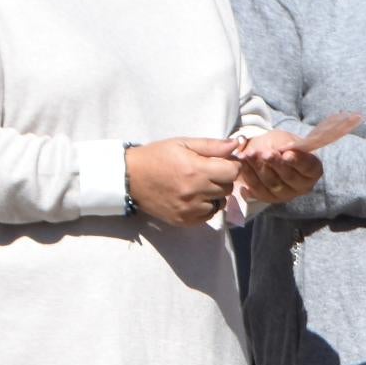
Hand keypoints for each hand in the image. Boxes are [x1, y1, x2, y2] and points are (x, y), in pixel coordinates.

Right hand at [127, 137, 243, 226]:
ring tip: (199, 185)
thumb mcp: (183, 144)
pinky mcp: (183, 220)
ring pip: (220, 203)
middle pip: (228, 188)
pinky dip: (206, 207)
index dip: (230, 165)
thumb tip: (236, 145)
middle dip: (222, 179)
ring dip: (215, 194)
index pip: (233, 172)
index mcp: (196, 170)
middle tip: (208, 172)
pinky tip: (194, 197)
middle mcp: (195, 192)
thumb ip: (212, 145)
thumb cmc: (157, 156)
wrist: (129, 177)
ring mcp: (189, 209)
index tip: (221, 162)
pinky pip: (208, 215)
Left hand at [231, 130, 322, 207]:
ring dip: (259, 168)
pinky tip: (243, 166)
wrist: (264, 152)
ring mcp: (285, 194)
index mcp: (312, 170)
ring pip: (272, 184)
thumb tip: (288, 149)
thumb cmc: (280, 144)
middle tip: (264, 153)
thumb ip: (287, 145)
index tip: (286, 154)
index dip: (297, 161)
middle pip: (289, 177)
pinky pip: (258, 190)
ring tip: (249, 155)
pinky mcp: (269, 198)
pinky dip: (249, 177)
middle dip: (275, 164)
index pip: (308, 167)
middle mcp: (301, 186)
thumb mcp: (285, 139)